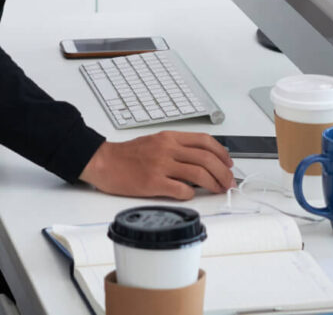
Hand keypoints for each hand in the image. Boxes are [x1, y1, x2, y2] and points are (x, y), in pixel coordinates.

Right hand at [80, 132, 234, 199]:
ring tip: (218, 190)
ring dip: (213, 184)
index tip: (228, 163)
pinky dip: (191, 194)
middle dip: (223, 173)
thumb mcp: (156, 142)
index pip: (205, 141)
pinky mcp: (153, 183)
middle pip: (206, 159)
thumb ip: (177, 148)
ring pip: (198, 174)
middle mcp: (167, 148)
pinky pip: (181, 190)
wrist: (104, 161)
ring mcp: (160, 165)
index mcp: (169, 137)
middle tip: (228, 182)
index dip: (222, 153)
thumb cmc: (128, 154)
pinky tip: (190, 195)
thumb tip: (201, 161)